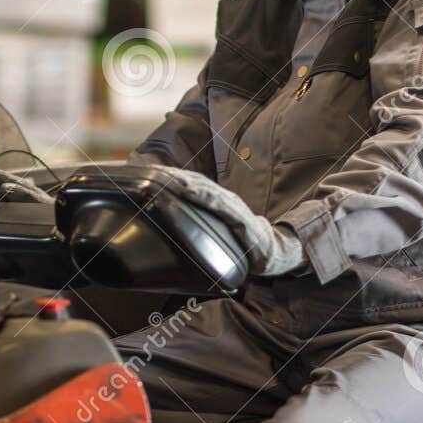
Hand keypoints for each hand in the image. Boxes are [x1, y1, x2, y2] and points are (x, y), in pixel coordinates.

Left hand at [143, 166, 304, 277]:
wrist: (272, 251)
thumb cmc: (241, 239)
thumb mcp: (216, 227)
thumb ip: (200, 219)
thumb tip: (172, 216)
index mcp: (216, 200)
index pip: (191, 183)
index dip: (171, 176)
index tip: (150, 172)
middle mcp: (224, 199)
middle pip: (195, 182)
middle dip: (173, 176)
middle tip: (152, 172)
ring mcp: (233, 207)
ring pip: (205, 189)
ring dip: (184, 181)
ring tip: (166, 177)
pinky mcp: (241, 219)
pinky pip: (220, 205)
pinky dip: (203, 196)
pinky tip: (189, 192)